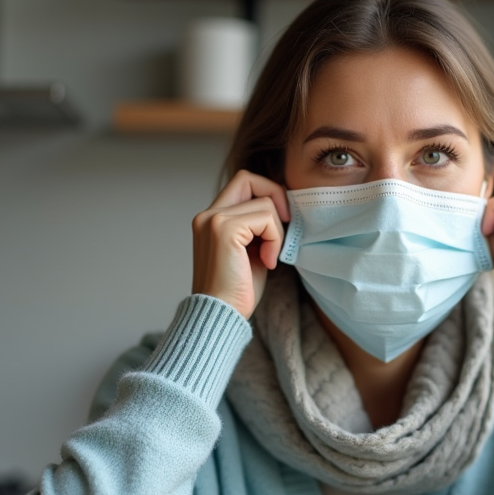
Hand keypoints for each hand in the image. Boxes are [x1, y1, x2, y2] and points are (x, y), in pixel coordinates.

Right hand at [191, 170, 290, 318]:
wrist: (220, 316)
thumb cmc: (237, 291)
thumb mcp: (251, 251)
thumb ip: (258, 228)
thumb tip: (285, 209)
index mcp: (211, 219)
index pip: (243, 183)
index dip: (268, 195)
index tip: (281, 223)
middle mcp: (208, 215)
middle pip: (249, 178)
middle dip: (275, 198)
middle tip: (285, 227)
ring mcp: (213, 220)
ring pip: (264, 202)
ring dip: (277, 231)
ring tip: (269, 257)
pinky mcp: (224, 229)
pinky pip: (266, 218)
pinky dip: (275, 240)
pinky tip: (266, 262)